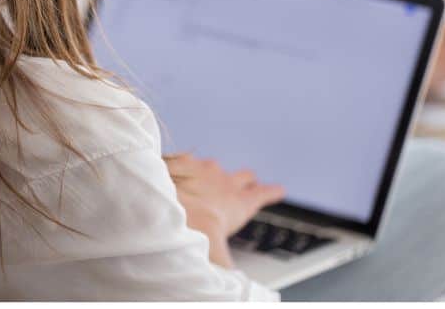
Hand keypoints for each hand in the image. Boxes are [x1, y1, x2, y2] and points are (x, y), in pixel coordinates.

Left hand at [164, 153, 283, 269]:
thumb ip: (227, 268)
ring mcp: (205, 168)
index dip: (272, 192)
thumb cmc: (193, 227)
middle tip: (249, 184)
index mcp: (238, 202)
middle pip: (245, 176)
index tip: (279, 189)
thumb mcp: (216, 255)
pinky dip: (189, 170)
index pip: (264, 195)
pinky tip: (180, 179)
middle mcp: (225, 181)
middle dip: (248, 181)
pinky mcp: (186, 160)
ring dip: (215, 176)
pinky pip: (191, 162)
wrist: (165, 202)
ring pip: (217, 168)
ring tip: (207, 185)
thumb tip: (237, 284)